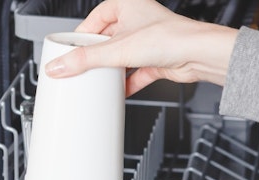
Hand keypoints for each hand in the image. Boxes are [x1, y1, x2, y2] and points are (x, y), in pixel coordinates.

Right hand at [45, 0, 237, 95]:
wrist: (198, 55)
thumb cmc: (170, 37)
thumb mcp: (118, 49)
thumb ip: (86, 59)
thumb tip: (59, 66)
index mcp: (126, 4)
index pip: (93, 20)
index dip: (80, 36)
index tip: (68, 51)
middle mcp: (137, 21)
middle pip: (106, 41)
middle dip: (95, 57)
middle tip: (81, 68)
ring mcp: (147, 41)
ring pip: (120, 57)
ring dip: (110, 71)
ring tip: (98, 81)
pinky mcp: (155, 60)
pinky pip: (134, 72)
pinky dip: (126, 83)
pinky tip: (118, 92)